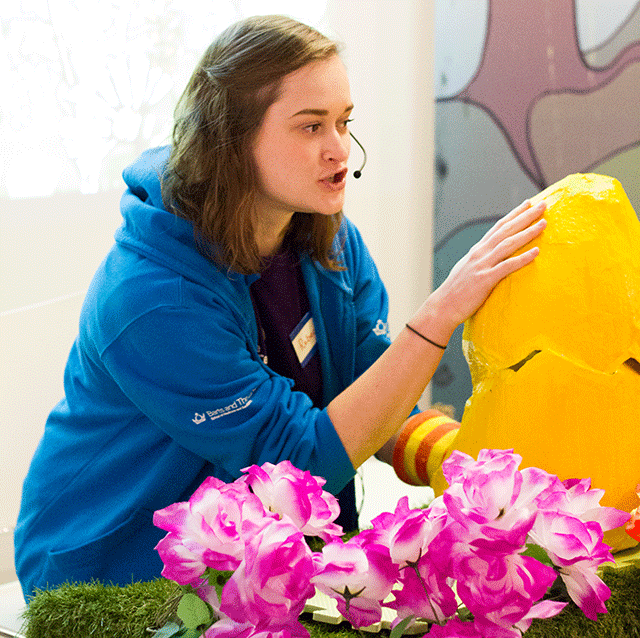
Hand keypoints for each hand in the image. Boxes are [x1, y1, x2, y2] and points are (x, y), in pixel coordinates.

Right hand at [422, 199, 546, 338]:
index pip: (498, 227)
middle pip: (506, 230)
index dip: (514, 214)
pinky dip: (522, 258)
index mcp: (477, 250)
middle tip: (542, 205)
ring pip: (508, 244)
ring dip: (527, 232)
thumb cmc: (456, 291)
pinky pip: (507, 266)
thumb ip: (480, 260)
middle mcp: (480, 253)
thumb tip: (492, 257)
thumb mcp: (467, 269)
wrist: (443, 305)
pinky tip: (536, 252)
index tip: (528, 204)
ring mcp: (482, 265)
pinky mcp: (485, 279)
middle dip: (525, 216)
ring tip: (543, 224)